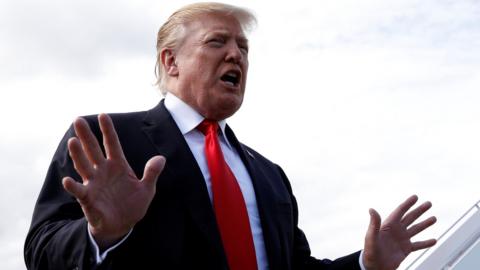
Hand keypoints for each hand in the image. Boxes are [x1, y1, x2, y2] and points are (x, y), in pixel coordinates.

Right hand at [62, 114, 165, 248]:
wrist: (122, 226)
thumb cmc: (133, 205)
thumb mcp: (147, 189)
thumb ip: (151, 173)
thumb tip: (161, 158)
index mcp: (118, 165)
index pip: (112, 144)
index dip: (107, 130)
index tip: (103, 115)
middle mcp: (103, 171)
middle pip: (93, 150)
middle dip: (86, 135)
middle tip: (78, 119)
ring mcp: (94, 183)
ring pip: (84, 165)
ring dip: (78, 154)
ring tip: (73, 141)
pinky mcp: (88, 198)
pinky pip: (79, 191)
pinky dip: (73, 186)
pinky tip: (68, 180)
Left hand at [363, 195, 436, 269]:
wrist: (374, 267)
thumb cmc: (370, 252)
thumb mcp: (371, 236)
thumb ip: (374, 223)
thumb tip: (371, 209)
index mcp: (389, 225)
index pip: (400, 211)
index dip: (408, 204)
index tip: (415, 197)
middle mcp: (396, 230)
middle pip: (410, 218)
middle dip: (419, 210)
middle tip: (429, 204)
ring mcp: (401, 240)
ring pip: (416, 229)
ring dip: (425, 224)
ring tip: (434, 218)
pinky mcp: (405, 250)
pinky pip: (418, 245)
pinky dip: (426, 243)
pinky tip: (434, 240)